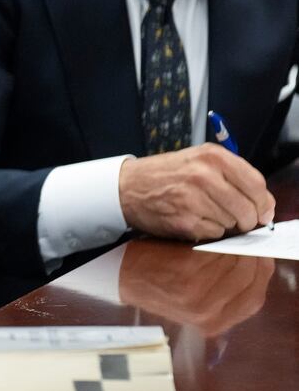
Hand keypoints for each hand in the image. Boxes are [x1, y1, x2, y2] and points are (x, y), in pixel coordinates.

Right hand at [119, 145, 273, 240]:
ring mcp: (194, 198)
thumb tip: (264, 206)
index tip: (262, 211)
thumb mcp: (199, 161)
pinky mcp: (185, 220)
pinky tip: (193, 219)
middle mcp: (204, 175)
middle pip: (248, 208)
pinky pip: (214, 233)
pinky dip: (208, 231)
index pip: (257, 184)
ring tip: (204, 213)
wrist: (126, 187)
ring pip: (232, 223)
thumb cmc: (164, 175)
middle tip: (235, 218)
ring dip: (224, 223)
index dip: (263, 203)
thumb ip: (233, 176)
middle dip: (245, 219)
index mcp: (212, 156)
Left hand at [119, 241, 272, 335]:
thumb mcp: (194, 300)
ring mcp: (198, 294)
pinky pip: (216, 251)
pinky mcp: (186, 272)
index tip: (259, 254)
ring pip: (235, 261)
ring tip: (231, 234)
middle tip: (248, 238)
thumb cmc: (158, 282)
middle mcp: (209, 312)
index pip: (255, 297)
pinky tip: (212, 234)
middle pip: (249, 277)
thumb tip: (255, 264)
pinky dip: (217, 240)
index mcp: (214, 323)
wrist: (121, 276)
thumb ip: (224, 291)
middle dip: (251, 255)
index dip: (260, 272)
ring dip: (236, 244)